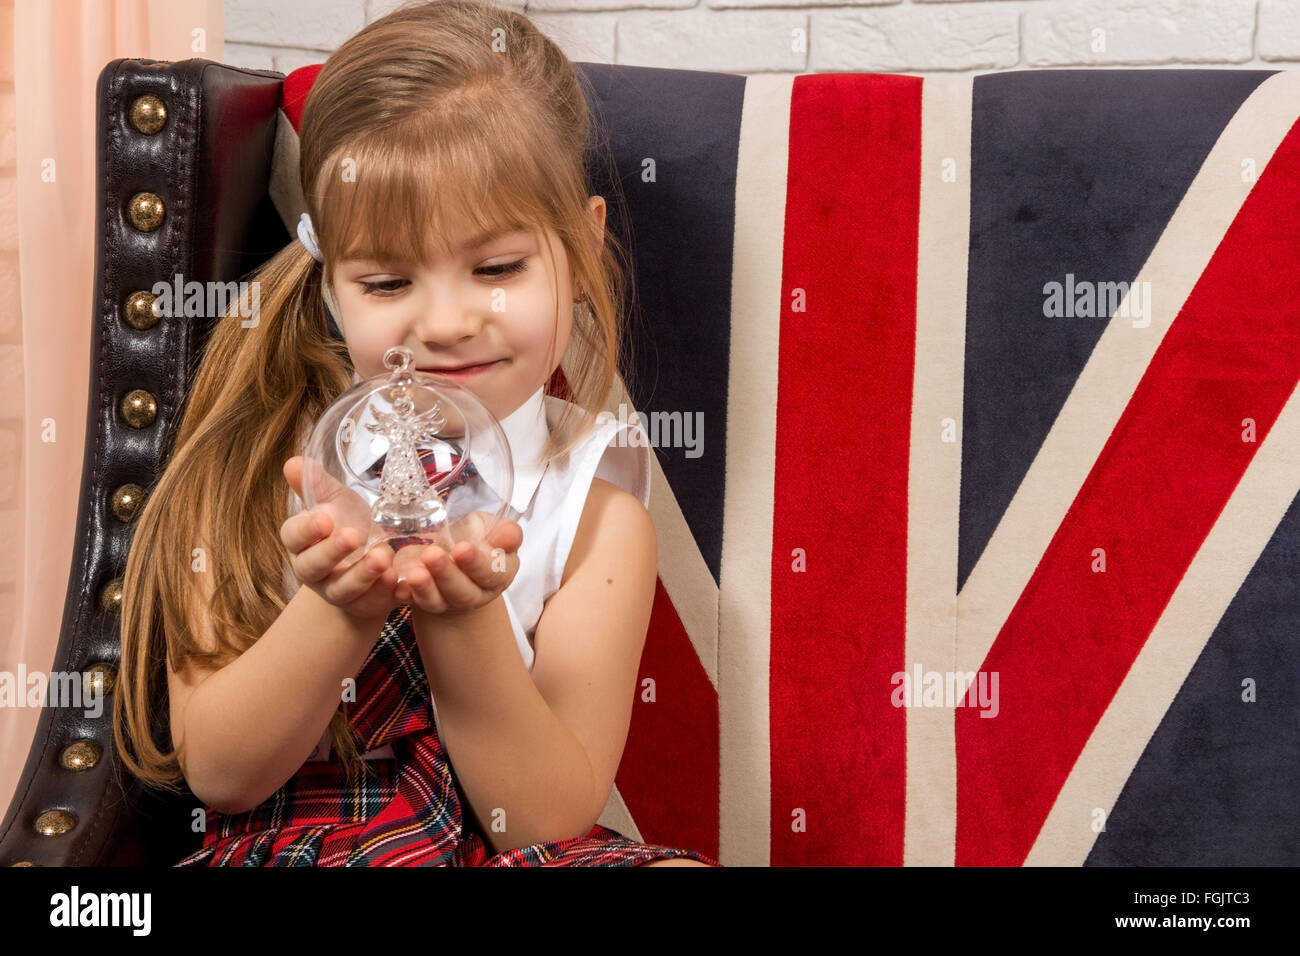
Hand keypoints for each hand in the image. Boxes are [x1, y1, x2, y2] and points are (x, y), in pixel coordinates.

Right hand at [281, 456, 404, 624]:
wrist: (370, 566)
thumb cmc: (346, 527)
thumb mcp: (334, 503)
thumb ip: (316, 485)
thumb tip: (293, 462)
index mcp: (302, 544)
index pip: (293, 537)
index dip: (306, 530)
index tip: (324, 518)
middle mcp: (315, 572)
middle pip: (313, 567)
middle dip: (332, 553)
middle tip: (354, 536)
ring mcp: (340, 593)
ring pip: (344, 590)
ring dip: (362, 575)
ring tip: (383, 558)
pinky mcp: (367, 605)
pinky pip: (375, 604)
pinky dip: (388, 595)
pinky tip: (403, 583)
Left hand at [401, 512, 522, 616]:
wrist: (453, 553)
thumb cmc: (477, 537)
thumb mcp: (493, 527)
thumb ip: (504, 532)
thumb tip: (510, 536)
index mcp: (500, 573)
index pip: (494, 572)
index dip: (478, 563)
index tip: (462, 548)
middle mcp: (478, 592)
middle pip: (465, 591)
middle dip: (448, 574)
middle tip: (432, 555)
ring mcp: (452, 602)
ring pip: (441, 600)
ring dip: (427, 587)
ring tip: (415, 572)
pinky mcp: (429, 603)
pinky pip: (419, 603)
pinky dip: (410, 594)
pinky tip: (401, 585)